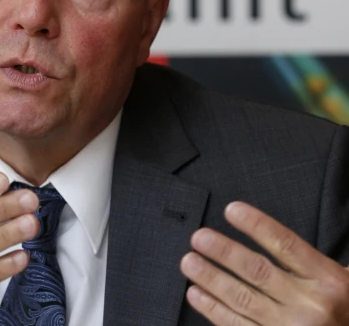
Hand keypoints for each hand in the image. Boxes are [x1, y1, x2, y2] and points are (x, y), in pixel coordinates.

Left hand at [181, 201, 348, 324]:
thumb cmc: (341, 309)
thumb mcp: (340, 281)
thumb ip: (310, 260)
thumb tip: (270, 231)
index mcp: (328, 280)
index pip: (286, 245)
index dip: (256, 225)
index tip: (231, 210)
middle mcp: (310, 304)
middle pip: (258, 271)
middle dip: (223, 252)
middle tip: (198, 238)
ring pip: (242, 299)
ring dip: (211, 279)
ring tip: (189, 262)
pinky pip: (237, 325)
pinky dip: (213, 309)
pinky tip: (196, 294)